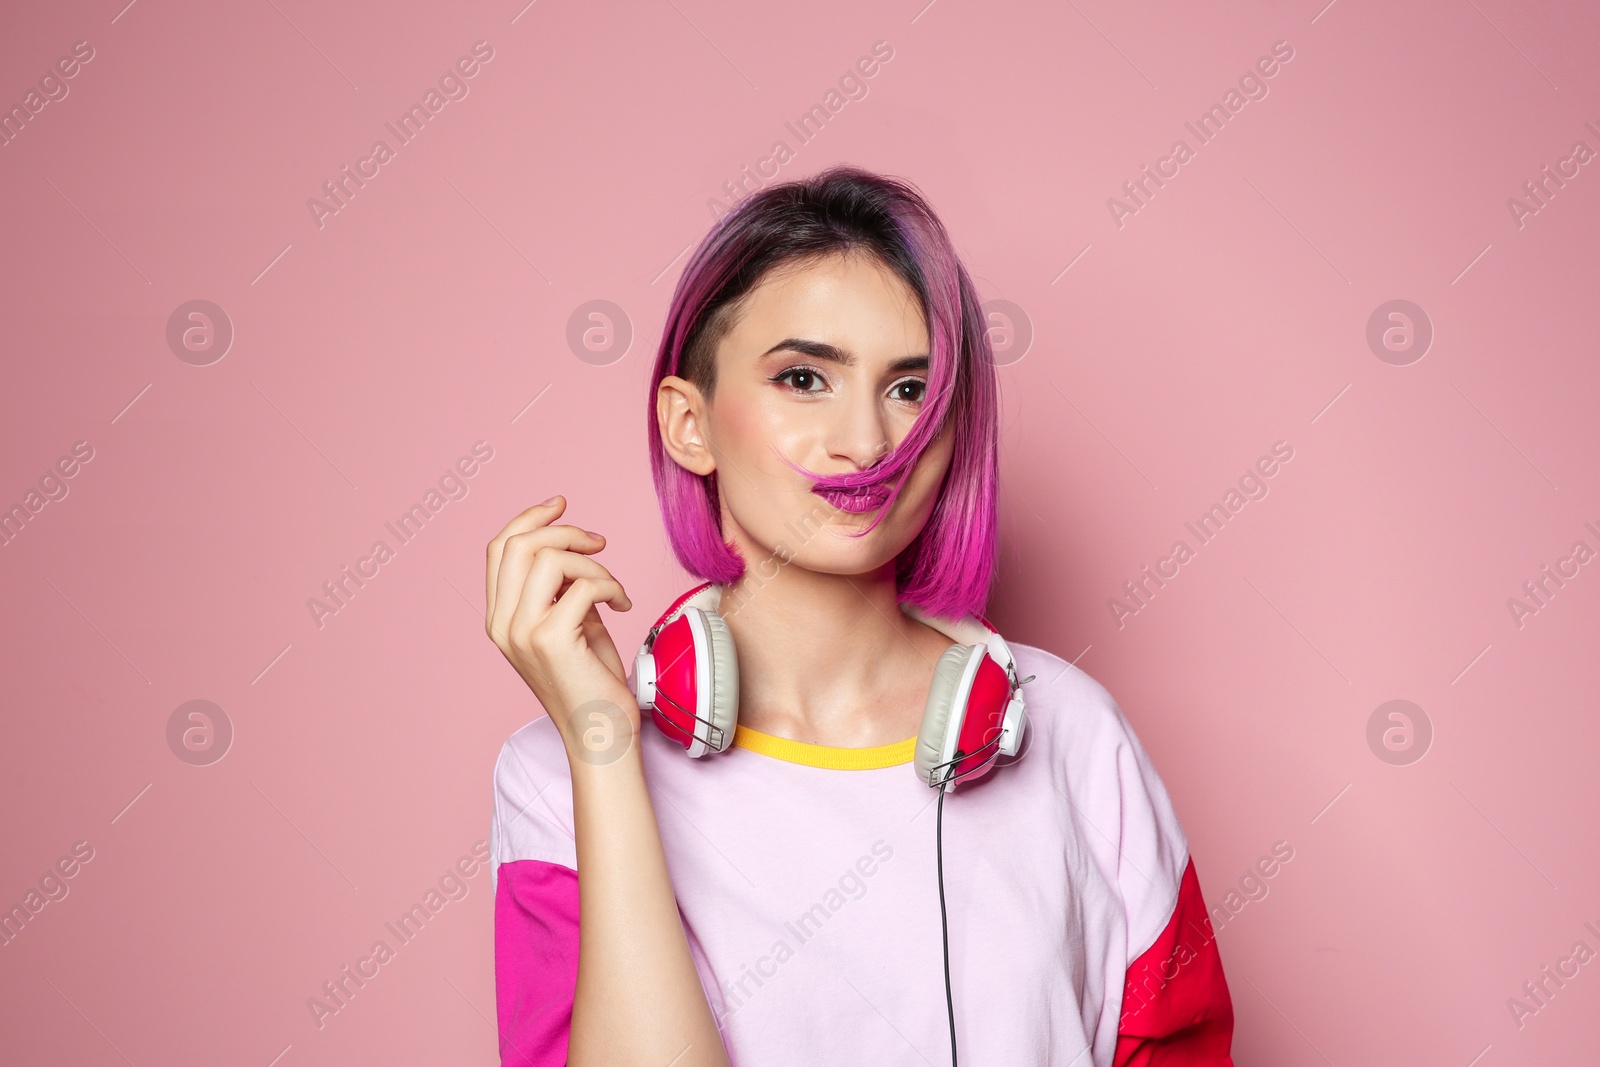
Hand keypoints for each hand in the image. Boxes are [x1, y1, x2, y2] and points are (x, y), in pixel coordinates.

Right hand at [485, 496, 637, 760]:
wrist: (600, 733)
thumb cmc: (590, 680)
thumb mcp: (568, 622)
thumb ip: (558, 587)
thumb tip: (573, 543)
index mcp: (499, 618)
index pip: (499, 548)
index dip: (530, 517)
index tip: (561, 504)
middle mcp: (502, 624)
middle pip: (520, 544)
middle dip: (566, 532)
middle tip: (599, 543)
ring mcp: (522, 632)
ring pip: (550, 559)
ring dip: (592, 564)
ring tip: (612, 588)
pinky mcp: (551, 640)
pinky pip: (583, 586)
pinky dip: (610, 586)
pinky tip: (621, 605)